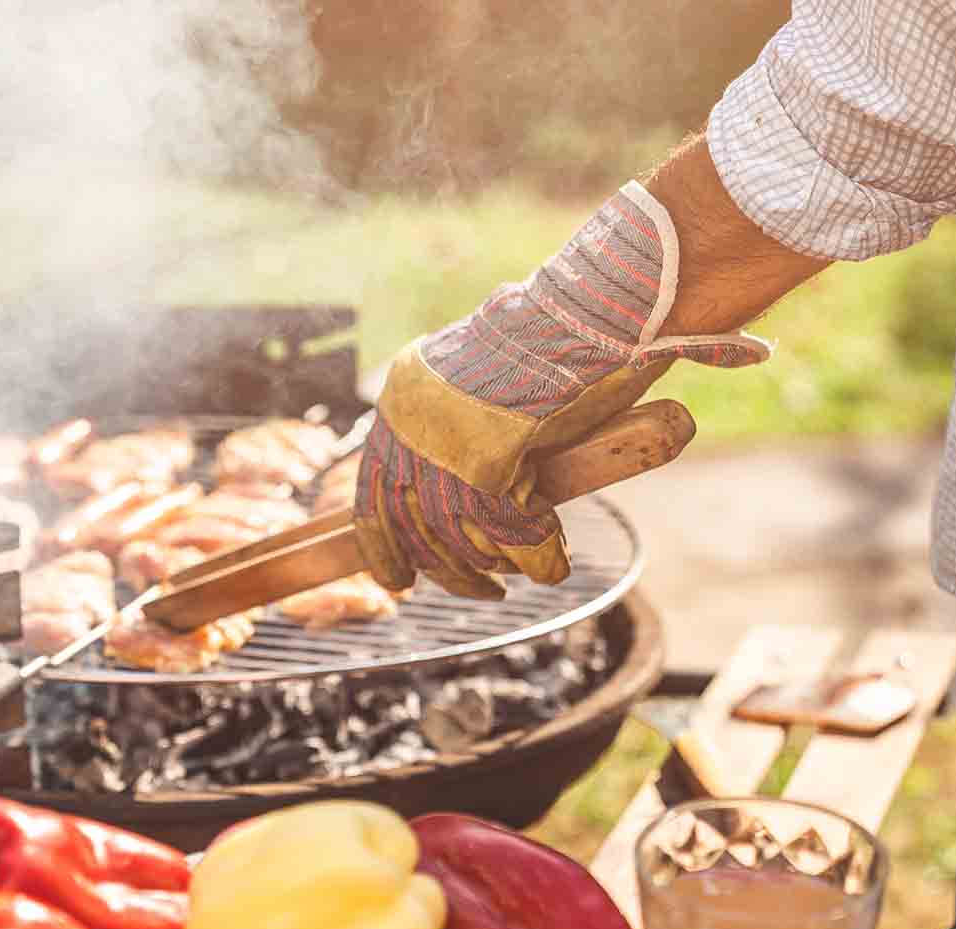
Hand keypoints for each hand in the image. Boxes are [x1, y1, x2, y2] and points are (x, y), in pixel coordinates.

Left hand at [353, 180, 770, 598]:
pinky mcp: (482, 464)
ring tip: (514, 583)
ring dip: (485, 572)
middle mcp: (408, 422)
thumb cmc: (554, 334)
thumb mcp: (487, 376)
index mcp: (401, 395)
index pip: (370, 489)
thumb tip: (481, 481)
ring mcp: (440, 444)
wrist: (584, 309)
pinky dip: (531, 555)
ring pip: (451, 537)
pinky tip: (551, 564)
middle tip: (477, 591)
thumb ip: (469, 421)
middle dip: (438, 569)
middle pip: (406, 524)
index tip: (396, 578)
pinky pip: (503, 530)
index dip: (382, 543)